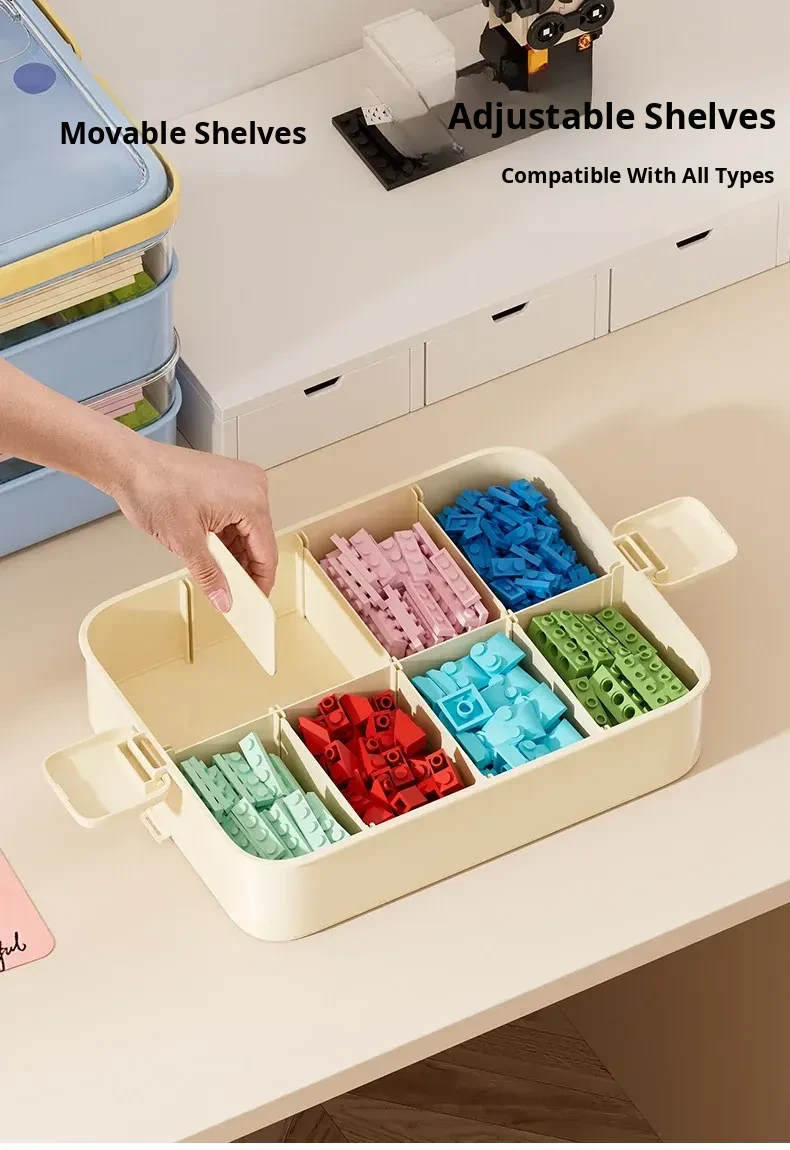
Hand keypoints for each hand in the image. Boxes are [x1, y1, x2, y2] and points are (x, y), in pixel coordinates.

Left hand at [113, 439, 277, 610]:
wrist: (129, 464)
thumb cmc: (154, 486)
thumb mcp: (185, 542)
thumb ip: (209, 575)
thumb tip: (223, 598)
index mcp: (251, 500)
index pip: (266, 552)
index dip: (260, 581)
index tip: (254, 599)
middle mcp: (252, 486)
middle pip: (258, 541)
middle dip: (244, 568)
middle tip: (232, 593)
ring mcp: (240, 481)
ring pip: (246, 530)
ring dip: (233, 553)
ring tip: (217, 573)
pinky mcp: (227, 481)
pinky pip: (236, 516)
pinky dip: (226, 537)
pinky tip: (213, 553)